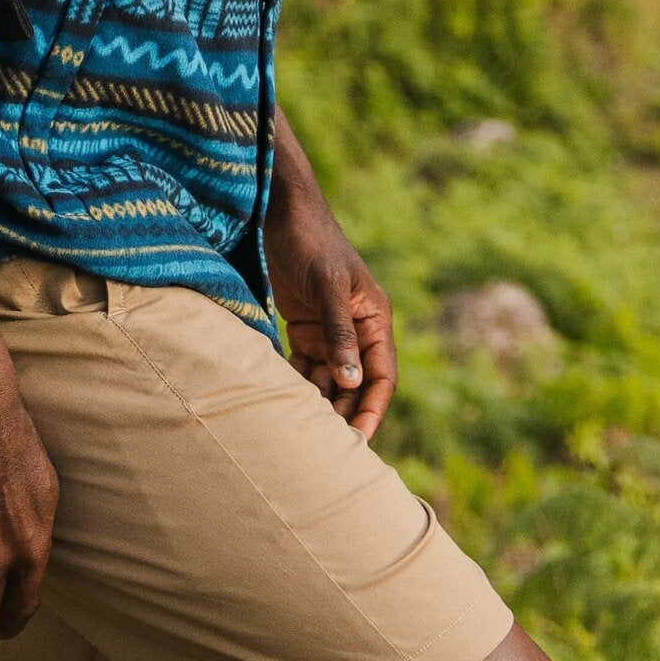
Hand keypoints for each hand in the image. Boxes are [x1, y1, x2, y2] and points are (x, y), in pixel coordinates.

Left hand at [267, 180, 397, 441]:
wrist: (278, 211)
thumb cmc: (311, 242)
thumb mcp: (327, 285)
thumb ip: (339, 332)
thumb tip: (351, 382)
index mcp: (374, 320)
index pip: (381, 377)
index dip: (371, 410)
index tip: (357, 441)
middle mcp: (356, 330)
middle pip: (355, 385)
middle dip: (343, 414)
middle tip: (324, 449)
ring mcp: (328, 330)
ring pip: (329, 380)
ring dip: (319, 404)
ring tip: (301, 433)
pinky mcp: (303, 327)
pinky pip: (304, 367)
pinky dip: (296, 385)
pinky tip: (282, 403)